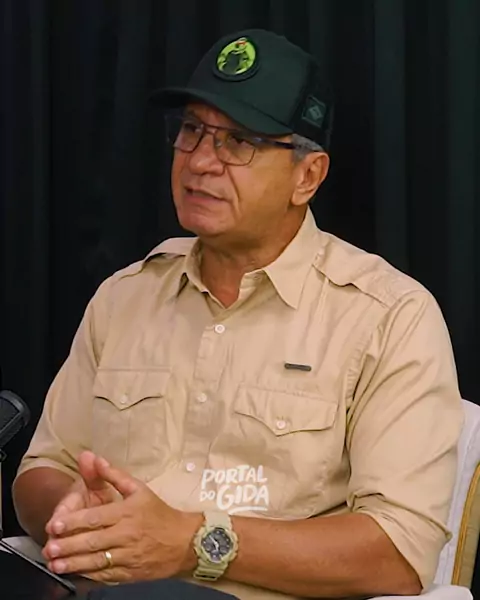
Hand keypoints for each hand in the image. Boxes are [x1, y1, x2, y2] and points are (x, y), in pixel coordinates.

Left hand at [42, 454, 201, 582]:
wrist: (184, 542)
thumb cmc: (159, 513)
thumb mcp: (139, 489)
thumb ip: (114, 475)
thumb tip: (95, 458)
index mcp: (128, 513)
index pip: (96, 518)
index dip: (74, 522)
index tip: (55, 524)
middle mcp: (127, 535)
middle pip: (93, 541)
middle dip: (68, 545)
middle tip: (48, 547)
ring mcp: (128, 557)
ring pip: (97, 561)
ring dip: (73, 563)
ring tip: (55, 563)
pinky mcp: (129, 574)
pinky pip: (105, 575)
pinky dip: (88, 574)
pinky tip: (74, 573)